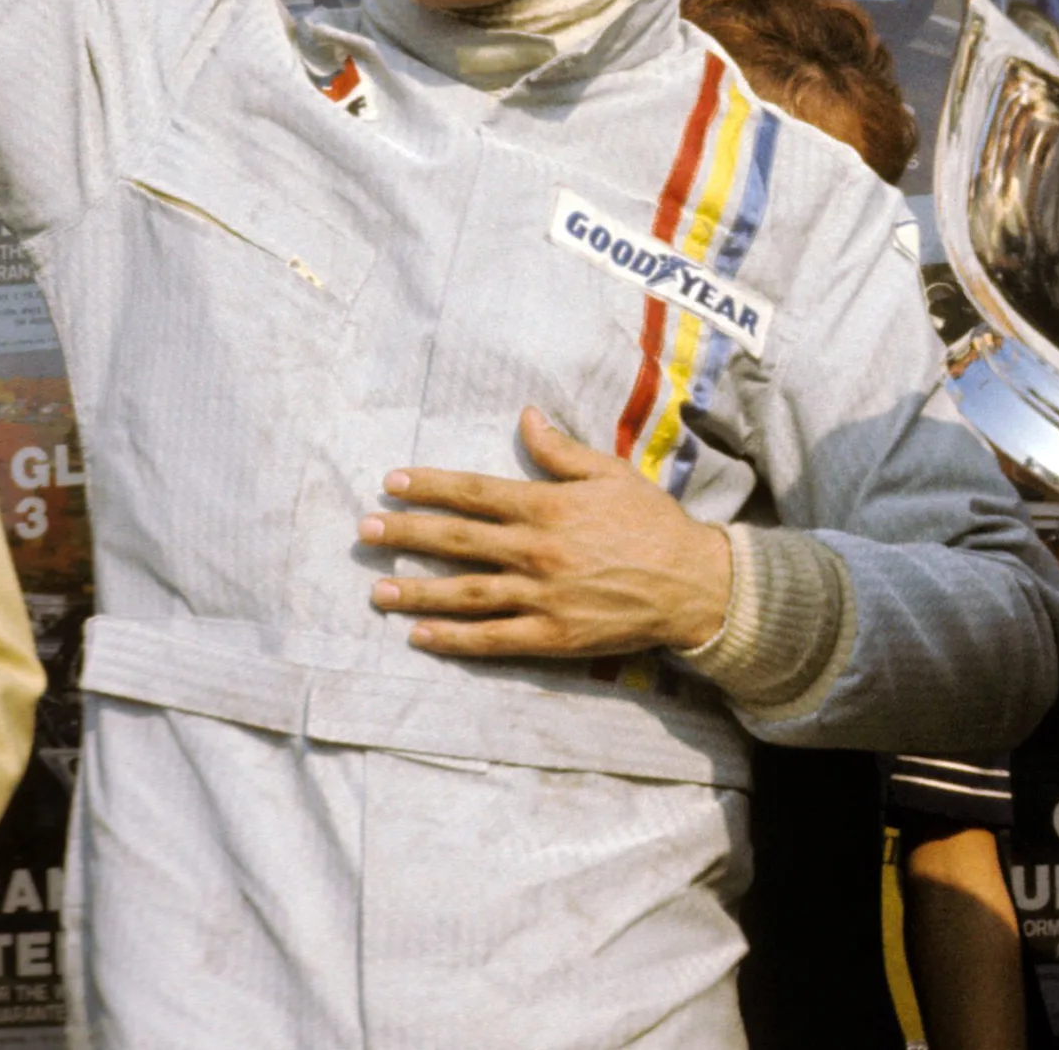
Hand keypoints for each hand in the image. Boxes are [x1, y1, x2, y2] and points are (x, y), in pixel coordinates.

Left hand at [362, 408, 733, 657]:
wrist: (693, 583)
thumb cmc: (652, 522)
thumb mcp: (611, 473)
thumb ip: (561, 450)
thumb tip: (526, 417)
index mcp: (547, 507)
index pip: (474, 493)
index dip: (429, 486)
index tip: (391, 482)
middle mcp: (536, 550)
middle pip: (457, 541)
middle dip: (406, 533)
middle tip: (365, 531)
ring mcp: (542, 597)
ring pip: (466, 593)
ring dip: (417, 592)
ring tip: (377, 590)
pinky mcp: (552, 635)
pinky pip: (494, 639)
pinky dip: (455, 639)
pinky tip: (421, 636)